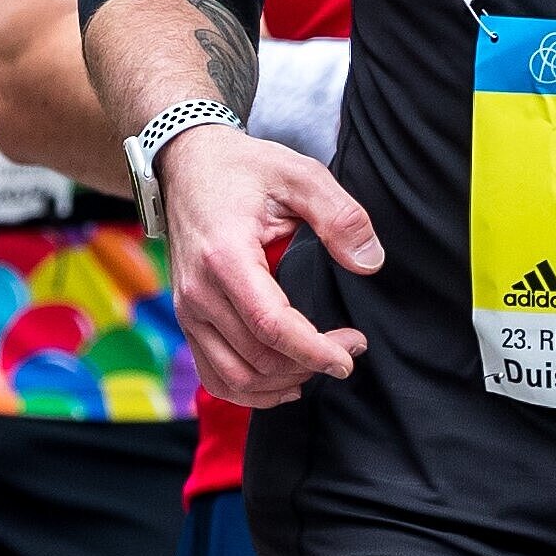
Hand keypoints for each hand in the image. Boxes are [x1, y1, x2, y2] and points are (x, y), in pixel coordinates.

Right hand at [157, 123, 381, 408]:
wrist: (185, 165)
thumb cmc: (243, 169)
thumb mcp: (299, 173)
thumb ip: (339, 215)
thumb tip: (370, 262)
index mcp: (225, 256)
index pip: (272, 325)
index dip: (315, 350)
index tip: (351, 354)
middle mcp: (198, 291)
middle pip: (257, 358)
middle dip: (310, 364)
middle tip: (351, 346)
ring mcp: (188, 310)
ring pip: (235, 377)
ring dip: (283, 382)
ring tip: (320, 364)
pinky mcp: (188, 319)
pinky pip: (214, 375)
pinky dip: (251, 390)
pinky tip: (285, 382)